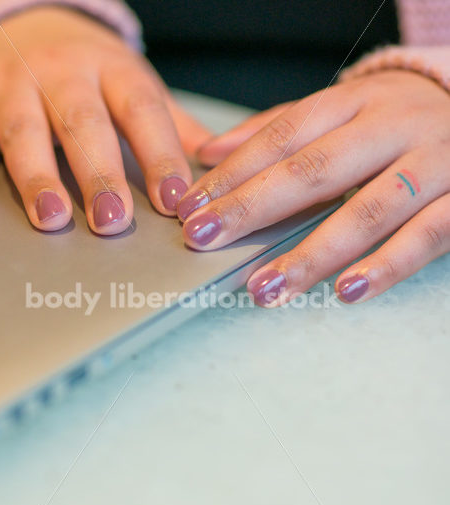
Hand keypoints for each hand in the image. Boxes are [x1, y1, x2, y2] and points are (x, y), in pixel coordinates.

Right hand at [0, 6, 210, 232]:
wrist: (16, 23)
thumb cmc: (85, 70)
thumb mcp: (131, 84)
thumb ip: (170, 126)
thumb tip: (215, 164)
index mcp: (113, 70)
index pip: (143, 111)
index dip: (160, 156)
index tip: (174, 201)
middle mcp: (62, 73)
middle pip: (83, 124)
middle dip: (99, 174)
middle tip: (113, 221)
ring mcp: (12, 84)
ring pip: (25, 131)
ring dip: (38, 178)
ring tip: (53, 220)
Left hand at [177, 70, 449, 305]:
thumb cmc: (398, 118)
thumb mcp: (341, 109)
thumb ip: (277, 129)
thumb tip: (210, 151)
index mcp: (354, 102)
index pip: (282, 138)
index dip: (233, 174)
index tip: (191, 207)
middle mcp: (392, 127)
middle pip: (313, 171)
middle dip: (251, 208)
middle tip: (204, 239)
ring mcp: (433, 163)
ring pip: (367, 211)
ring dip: (311, 254)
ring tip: (265, 286)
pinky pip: (425, 237)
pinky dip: (386, 266)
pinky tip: (346, 291)